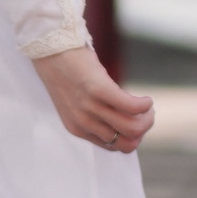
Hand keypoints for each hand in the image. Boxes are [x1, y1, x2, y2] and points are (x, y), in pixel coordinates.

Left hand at [33, 46, 153, 153]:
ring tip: (146, 105)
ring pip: (133, 128)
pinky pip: (131, 107)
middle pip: (128, 142)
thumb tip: (127, 121)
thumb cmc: (66, 73)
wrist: (49, 49)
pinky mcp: (98, 89)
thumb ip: (96, 116)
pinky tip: (145, 98)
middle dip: (143, 129)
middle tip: (144, 113)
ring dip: (147, 118)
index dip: (131, 137)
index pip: (115, 148)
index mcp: (78, 129)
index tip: (135, 121)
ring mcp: (90, 107)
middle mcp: (83, 122)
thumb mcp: (76, 103)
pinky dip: (144, 104)